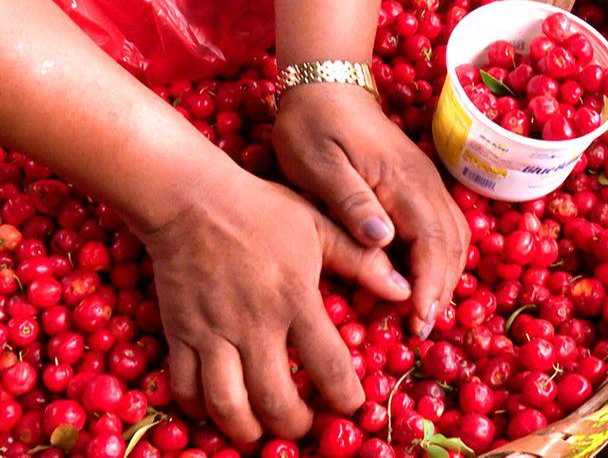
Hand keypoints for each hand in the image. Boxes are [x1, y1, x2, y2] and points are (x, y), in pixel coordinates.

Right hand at [140, 168, 408, 441]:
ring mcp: (213, 332)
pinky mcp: (179, 333)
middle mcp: (254, 324)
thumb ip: (362, 262)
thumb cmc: (263, 210)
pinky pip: (185, 387)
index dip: (345, 397)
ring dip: (247, 430)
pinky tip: (217, 410)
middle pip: (276, 400)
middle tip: (306, 427)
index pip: (328, 365)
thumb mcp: (321, 227)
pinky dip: (199, 409)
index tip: (353, 407)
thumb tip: (404, 290)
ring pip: (228, 404)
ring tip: (262, 433)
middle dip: (296, 426)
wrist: (191, 199)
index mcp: (295, 298)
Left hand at [272, 83, 469, 338]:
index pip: (432, 245)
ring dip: (444, 277)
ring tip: (422, 312)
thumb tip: (384, 239)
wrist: (326, 85)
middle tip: (418, 331)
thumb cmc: (314, 126)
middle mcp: (426, 185)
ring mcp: (427, 183)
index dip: (428, 288)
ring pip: (454, 238)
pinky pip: (443, 227)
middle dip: (440, 291)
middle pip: (452, 246)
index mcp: (404, 183)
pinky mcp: (419, 184)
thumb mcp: (318, 163)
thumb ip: (350, 201)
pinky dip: (440, 258)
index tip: (417, 324)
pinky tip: (421, 278)